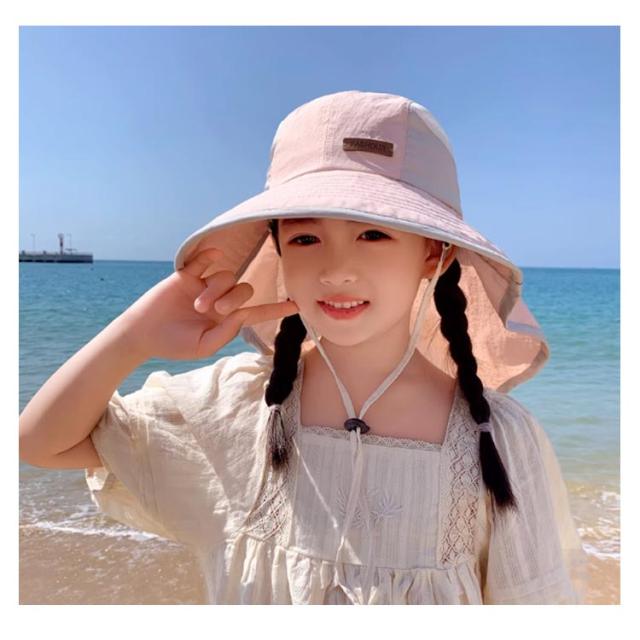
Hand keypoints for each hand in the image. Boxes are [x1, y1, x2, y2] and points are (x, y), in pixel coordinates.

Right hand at [118, 247, 298, 360]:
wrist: (143, 333)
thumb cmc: (174, 344)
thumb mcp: (204, 346)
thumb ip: (226, 332)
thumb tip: (242, 313)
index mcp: (227, 319)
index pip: (257, 312)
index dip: (276, 309)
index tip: (298, 306)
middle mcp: (220, 300)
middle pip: (244, 289)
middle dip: (233, 298)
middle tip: (213, 310)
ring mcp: (205, 286)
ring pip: (226, 276)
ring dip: (216, 289)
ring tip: (197, 303)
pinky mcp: (188, 274)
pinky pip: (207, 258)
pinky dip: (212, 255)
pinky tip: (214, 254)